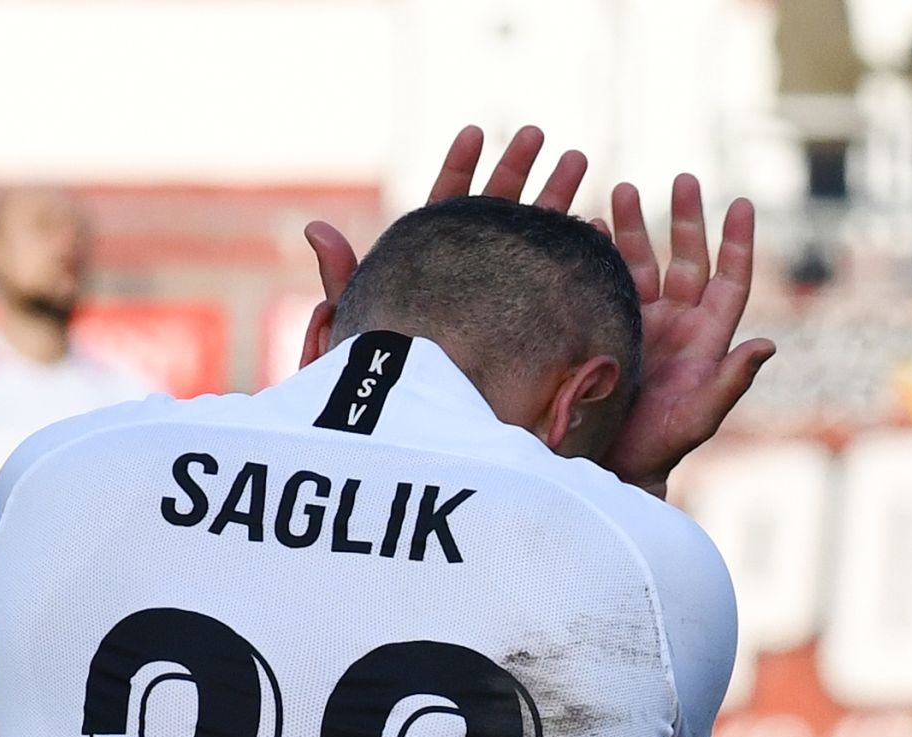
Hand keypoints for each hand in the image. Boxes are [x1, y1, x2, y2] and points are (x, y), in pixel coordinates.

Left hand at [300, 124, 589, 366]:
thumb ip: (345, 277)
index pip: (450, 205)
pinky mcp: (544, 322)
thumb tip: (313, 228)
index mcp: (438, 266)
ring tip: (577, 160)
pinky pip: (565, 278)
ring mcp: (515, 295)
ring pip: (539, 235)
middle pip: (501, 209)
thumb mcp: (366, 327)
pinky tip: (598, 222)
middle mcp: (479, 274)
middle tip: (540, 134)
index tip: (473, 132)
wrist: (440, 430)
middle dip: (520, 168)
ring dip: (558, 195)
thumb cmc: (397, 383)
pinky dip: (581, 248)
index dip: (460, 167)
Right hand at [599, 177, 776, 494]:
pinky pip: (606, 280)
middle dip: (685, 219)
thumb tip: (768, 345)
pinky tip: (590, 226)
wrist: (613, 465)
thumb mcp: (699, 418)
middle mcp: (677, 325)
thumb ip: (730, 382)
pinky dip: (600, 252)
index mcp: (706, 340)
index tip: (740, 203)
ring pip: (642, 262)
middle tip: (682, 180)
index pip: (729, 281)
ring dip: (635, 226)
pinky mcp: (607, 327)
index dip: (737, 243)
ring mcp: (641, 324)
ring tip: (623, 189)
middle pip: (687, 260)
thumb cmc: (660, 449)